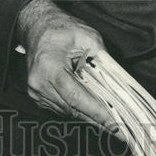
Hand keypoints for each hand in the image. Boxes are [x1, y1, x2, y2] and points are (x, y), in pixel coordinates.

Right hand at [16, 0, 119, 135]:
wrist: (36, 26)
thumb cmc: (60, 28)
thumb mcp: (87, 36)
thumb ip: (102, 58)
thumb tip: (118, 80)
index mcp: (49, 68)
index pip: (76, 98)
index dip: (97, 113)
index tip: (114, 124)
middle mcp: (40, 84)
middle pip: (72, 109)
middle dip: (97, 120)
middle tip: (119, 129)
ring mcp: (36, 92)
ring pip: (67, 112)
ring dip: (87, 116)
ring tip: (110, 121)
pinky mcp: (37, 95)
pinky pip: (61, 107)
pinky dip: (77, 109)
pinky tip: (92, 109)